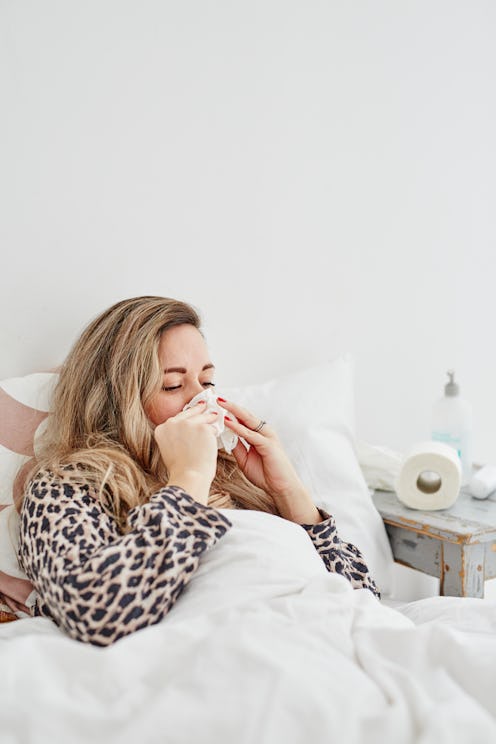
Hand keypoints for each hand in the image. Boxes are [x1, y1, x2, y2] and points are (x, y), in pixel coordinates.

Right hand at [154, 401, 218, 503]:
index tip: (192, 410)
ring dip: (209, 418)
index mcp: (161, 429)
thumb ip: (174, 436)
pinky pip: (211, 427)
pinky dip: (214, 431)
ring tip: (215, 417)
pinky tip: (217, 433)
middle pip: (188, 413)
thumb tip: (186, 431)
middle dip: (198, 410)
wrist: (188, 476)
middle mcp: (172, 423)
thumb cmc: (181, 469)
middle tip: (205, 406)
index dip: (186, 415)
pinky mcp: (202, 427)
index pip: (176, 418)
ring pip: (201, 418)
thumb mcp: (169, 449)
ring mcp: (187, 424)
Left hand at [218, 398, 321, 523]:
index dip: (230, 411)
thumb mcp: (245, 459)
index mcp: (259, 434)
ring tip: (221, 403)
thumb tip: (227, 438)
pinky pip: (250, 434)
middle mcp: (264, 432)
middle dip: (231, 406)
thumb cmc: (266, 474)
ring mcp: (267, 437)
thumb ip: (238, 447)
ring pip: (248, 420)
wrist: (281, 487)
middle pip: (245, 415)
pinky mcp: (268, 444)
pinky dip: (238, 427)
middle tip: (217, 398)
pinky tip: (228, 422)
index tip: (216, 405)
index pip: (243, 419)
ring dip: (233, 411)